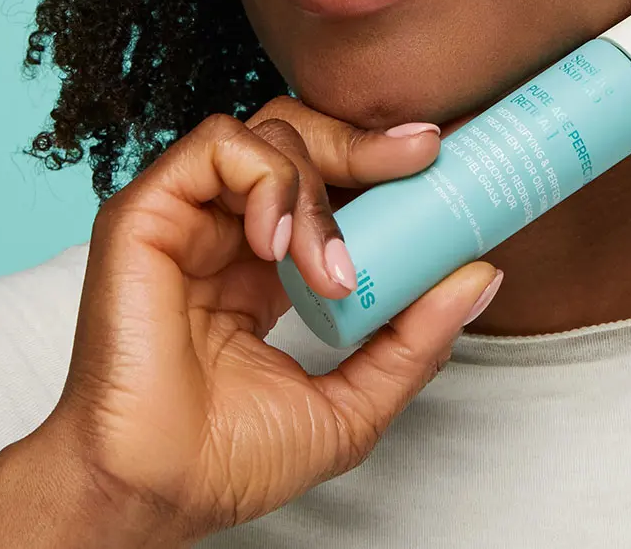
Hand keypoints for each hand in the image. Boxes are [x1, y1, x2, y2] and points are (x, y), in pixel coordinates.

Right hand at [35, 97, 502, 544]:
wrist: (156, 495)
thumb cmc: (232, 459)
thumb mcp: (353, 399)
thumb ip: (415, 340)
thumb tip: (482, 275)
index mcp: (270, 262)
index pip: (331, 180)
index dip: (383, 163)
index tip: (439, 160)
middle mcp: (229, 227)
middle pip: (303, 137)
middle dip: (366, 143)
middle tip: (420, 160)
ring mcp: (188, 214)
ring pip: (268, 135)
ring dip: (318, 189)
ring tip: (331, 269)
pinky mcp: (147, 211)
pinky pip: (215, 147)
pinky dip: (264, 180)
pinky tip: (277, 245)